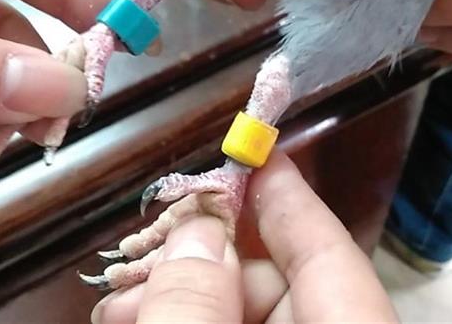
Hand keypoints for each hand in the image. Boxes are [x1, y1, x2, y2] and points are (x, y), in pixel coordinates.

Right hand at [90, 153, 396, 322]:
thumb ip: (193, 307)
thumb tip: (196, 235)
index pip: (330, 251)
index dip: (287, 194)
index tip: (253, 144)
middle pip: (283, 284)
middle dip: (205, 262)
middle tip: (139, 257)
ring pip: (254, 316)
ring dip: (188, 301)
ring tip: (121, 304)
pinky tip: (144, 323)